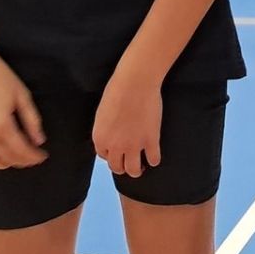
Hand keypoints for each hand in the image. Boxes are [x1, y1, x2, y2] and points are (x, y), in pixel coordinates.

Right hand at [0, 45, 45, 168]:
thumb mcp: (22, 95)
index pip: (21, 151)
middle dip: (22, 161)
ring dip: (3, 163)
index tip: (43, 156)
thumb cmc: (0, 76)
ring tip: (16, 158)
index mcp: (1, 125)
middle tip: (33, 158)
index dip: (34, 157)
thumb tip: (39, 141)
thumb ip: (32, 120)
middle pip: (6, 158)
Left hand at [92, 61, 162, 177]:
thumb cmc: (117, 90)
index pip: (104, 156)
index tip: (118, 152)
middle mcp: (115, 146)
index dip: (111, 154)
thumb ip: (106, 128)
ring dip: (137, 170)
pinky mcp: (151, 141)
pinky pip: (154, 160)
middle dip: (122, 166)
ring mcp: (133, 145)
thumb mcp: (103, 112)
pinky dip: (154, 160)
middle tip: (129, 162)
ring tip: (141, 165)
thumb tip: (112, 134)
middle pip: (117, 167)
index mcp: (100, 138)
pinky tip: (154, 155)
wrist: (135, 83)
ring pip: (134, 170)